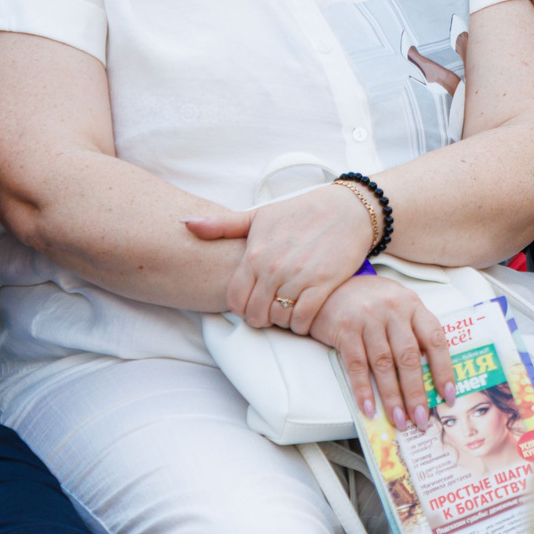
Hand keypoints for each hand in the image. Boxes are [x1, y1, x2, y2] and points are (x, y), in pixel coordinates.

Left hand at [185, 181, 372, 332]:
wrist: (347, 208)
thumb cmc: (302, 211)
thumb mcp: (260, 215)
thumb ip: (222, 225)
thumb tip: (185, 224)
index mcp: (255, 255)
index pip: (234, 300)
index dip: (241, 308)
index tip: (253, 302)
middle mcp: (273, 269)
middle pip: (255, 315)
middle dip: (262, 317)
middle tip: (272, 310)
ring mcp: (298, 278)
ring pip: (279, 320)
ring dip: (283, 321)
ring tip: (289, 310)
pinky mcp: (323, 285)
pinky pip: (303, 319)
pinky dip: (302, 324)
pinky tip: (305, 314)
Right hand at [304, 274, 455, 430]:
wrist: (331, 284)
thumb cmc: (370, 300)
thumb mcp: (398, 306)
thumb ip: (413, 332)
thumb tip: (428, 375)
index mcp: (413, 305)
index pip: (435, 339)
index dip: (444, 370)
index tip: (448, 396)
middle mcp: (393, 310)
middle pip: (409, 357)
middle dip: (416, 392)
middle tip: (421, 419)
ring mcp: (368, 318)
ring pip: (384, 364)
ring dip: (392, 396)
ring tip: (398, 420)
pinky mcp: (345, 328)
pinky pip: (357, 365)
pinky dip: (363, 389)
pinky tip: (369, 408)